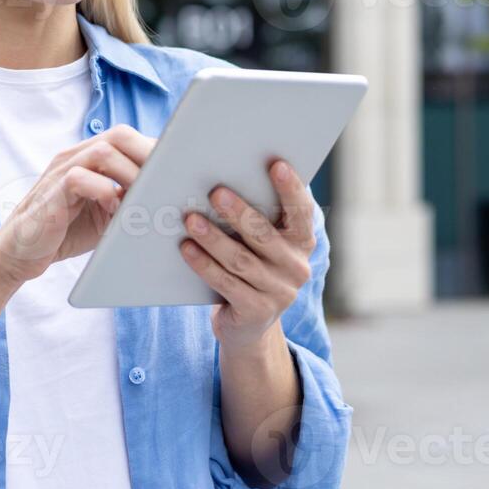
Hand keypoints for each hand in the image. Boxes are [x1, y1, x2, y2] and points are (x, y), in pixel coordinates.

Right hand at [0, 125, 155, 284]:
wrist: (21, 252)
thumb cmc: (67, 231)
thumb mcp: (106, 213)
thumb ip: (129, 199)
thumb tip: (169, 198)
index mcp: (91, 156)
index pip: (129, 138)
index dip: (156, 150)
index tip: (181, 170)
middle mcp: (77, 155)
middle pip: (120, 134)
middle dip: (149, 155)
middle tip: (168, 183)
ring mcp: (62, 170)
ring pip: (104, 151)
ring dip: (132, 174)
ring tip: (146, 199)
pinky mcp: (52, 191)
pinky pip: (80, 178)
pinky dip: (104, 192)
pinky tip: (115, 211)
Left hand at [179, 158, 315, 351]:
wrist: (248, 324)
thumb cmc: (251, 266)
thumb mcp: (262, 244)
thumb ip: (257, 215)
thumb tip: (223, 180)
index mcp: (301, 241)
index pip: (300, 211)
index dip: (290, 188)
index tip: (276, 164)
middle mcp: (296, 267)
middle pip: (264, 235)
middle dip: (239, 212)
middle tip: (215, 192)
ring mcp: (279, 292)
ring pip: (241, 260)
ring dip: (214, 238)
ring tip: (190, 220)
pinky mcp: (256, 312)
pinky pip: (226, 284)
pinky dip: (204, 265)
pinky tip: (186, 248)